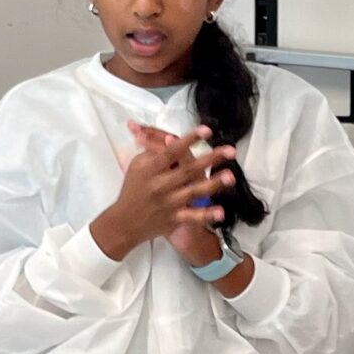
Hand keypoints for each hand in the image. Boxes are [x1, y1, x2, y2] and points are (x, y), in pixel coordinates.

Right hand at [90, 122, 238, 258]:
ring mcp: (169, 203)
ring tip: (230, 176)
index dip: (189, 140)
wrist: (123, 223)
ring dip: (213, 184)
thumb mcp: (137, 167)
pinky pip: (192, 217)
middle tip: (230, 151)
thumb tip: (172, 140)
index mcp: (150, 169)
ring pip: (193, 191)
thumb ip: (153, 153)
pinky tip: (221, 212)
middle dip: (210, 159)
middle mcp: (160, 185)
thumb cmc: (133, 190)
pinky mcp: (174, 218)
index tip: (206, 131)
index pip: (171, 151)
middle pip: (187, 169)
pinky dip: (206, 215)